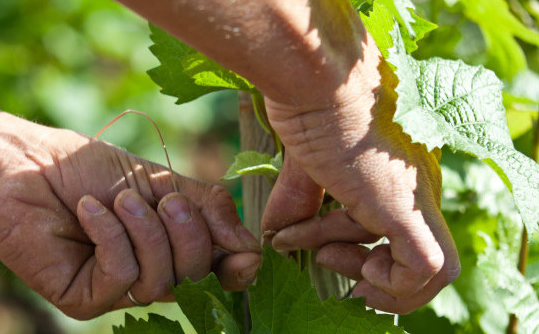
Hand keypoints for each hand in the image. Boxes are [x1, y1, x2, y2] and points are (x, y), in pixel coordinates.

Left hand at [0, 127, 260, 319]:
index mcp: (170, 246)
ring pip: (161, 279)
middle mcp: (148, 273)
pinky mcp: (84, 299)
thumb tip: (253, 248)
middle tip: (164, 200)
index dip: (237, 265)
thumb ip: (208, 209)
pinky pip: (122, 276)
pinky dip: (111, 235)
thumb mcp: (160, 181)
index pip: (219, 271)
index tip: (245, 252)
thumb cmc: (88, 169)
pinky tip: (88, 211)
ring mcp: (116, 290)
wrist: (26, 165)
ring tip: (117, 199)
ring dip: (144, 230)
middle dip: (187, 232)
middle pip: (196, 274)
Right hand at [259, 3, 459, 313]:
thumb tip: (275, 235)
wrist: (317, 80)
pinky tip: (347, 263)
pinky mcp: (409, 209)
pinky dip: (390, 285)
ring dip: (376, 283)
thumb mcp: (305, 167)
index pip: (392, 232)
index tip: (316, 247)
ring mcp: (418, 199)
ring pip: (430, 273)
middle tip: (321, 257)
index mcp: (397, 177)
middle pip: (407, 254)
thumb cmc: (310, 104)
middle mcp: (417, 189)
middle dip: (360, 267)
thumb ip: (299, 202)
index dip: (357, 249)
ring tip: (326, 256)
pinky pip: (427, 271)